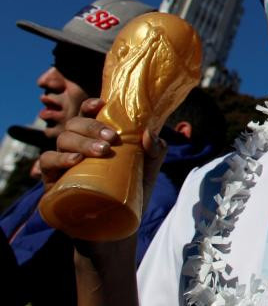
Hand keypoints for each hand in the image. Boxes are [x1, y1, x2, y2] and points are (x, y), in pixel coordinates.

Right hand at [39, 98, 167, 234]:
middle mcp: (77, 149)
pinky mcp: (52, 184)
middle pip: (74, 124)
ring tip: (101, 152)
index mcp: (96, 140)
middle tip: (111, 139)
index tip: (102, 103)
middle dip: (92, 126)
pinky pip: (46, 162)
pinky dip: (59, 158)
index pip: (87, 115)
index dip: (91, 106)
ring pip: (61, 139)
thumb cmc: (130, 195)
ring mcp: (63, 165)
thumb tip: (148, 133)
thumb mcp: (148, 170)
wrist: (116, 230)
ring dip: (81, 141)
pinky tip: (75, 162)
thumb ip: (155, 149)